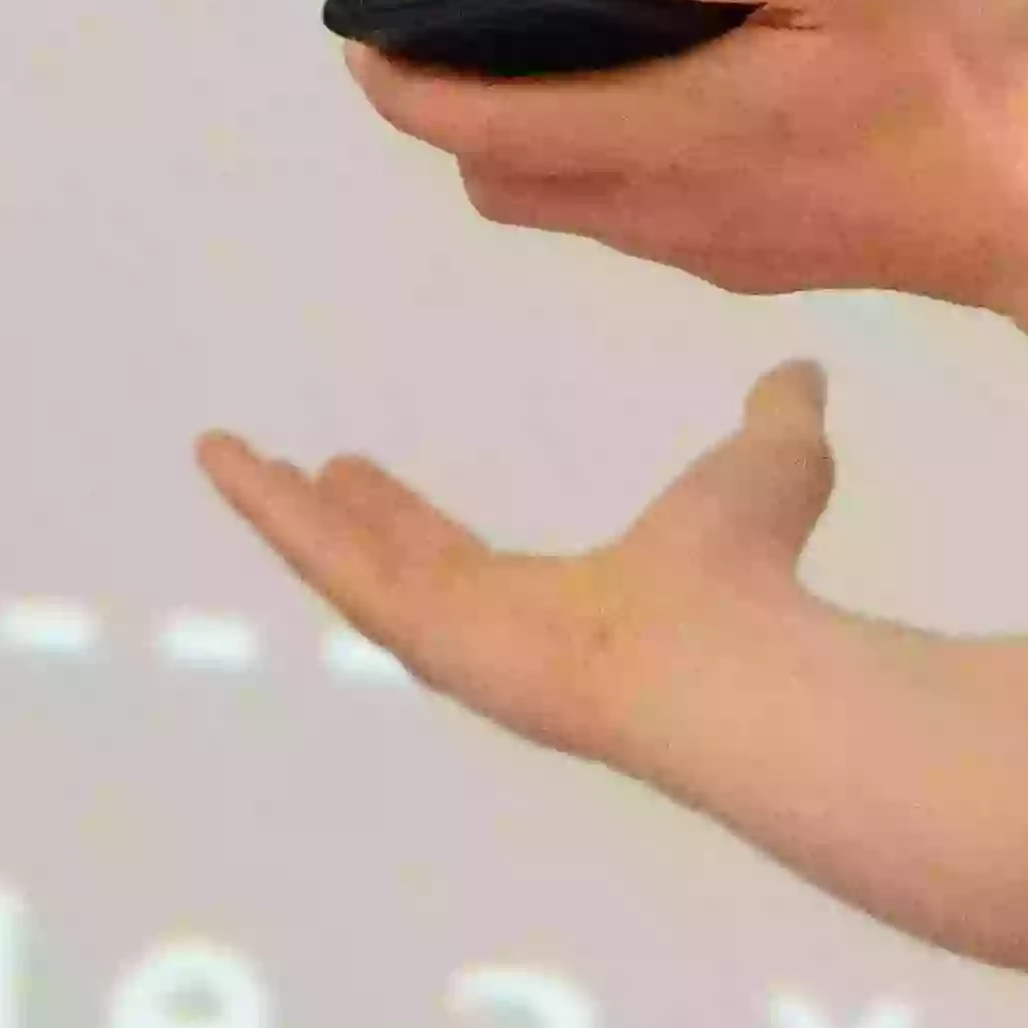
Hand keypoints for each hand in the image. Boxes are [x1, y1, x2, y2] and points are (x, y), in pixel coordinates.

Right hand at [194, 360, 835, 762]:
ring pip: (344, 568)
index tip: (358, 473)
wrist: (727, 654)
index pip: (465, 563)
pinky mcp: (422, 635)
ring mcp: (453, 643)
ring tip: (223, 453)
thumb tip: (804, 373)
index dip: (408, 519)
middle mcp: (496, 636)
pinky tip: (227, 462)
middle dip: (340, 522)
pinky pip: (332, 567)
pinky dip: (275, 514)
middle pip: (393, 570)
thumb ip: (780, 419)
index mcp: (565, 605)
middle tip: (290, 470)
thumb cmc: (755, 572)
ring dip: (281, 513)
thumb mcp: (771, 463)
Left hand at [340, 0, 1027, 326]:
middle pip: (503, 182)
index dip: (405, 87)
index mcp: (673, 130)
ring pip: (564, 208)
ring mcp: (713, 249)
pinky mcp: (757, 264)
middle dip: (456, 116)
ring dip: (529, 140)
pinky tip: (671, 93)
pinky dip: (601, 161)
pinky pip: (632, 220)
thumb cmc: (963, 72)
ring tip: (560, 48)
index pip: (484, 127)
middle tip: (463, 29)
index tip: (364, 38)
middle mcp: (670, 209)